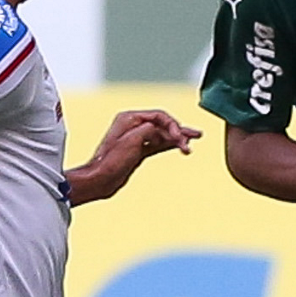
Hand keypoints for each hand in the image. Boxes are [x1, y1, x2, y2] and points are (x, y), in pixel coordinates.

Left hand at [68, 109, 202, 204]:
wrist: (99, 180)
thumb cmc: (110, 162)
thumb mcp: (131, 141)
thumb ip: (148, 130)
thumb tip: (159, 129)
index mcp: (129, 118)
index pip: (158, 116)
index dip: (172, 125)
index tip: (180, 138)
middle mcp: (133, 126)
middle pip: (162, 124)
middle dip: (179, 131)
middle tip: (195, 136)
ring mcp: (137, 138)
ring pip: (162, 135)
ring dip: (177, 139)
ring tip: (192, 142)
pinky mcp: (139, 151)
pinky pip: (158, 145)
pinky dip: (169, 146)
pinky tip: (181, 147)